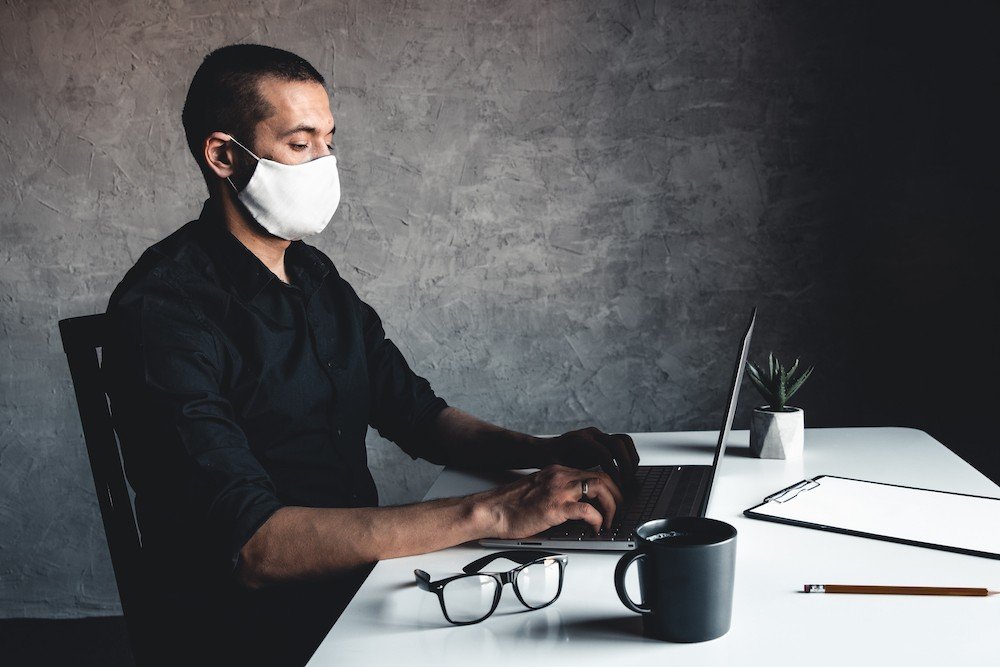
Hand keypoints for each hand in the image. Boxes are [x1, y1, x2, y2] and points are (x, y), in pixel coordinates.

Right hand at [481, 465, 623, 537]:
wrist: (492, 511)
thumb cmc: (510, 505)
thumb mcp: (538, 490)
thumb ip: (558, 492)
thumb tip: (578, 505)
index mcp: (556, 471)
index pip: (592, 472)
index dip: (609, 486)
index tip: (614, 499)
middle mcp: (560, 476)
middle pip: (602, 477)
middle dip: (617, 494)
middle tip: (619, 510)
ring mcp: (558, 491)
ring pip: (600, 489)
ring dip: (612, 506)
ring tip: (610, 520)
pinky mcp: (555, 508)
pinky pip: (588, 510)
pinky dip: (598, 520)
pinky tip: (596, 528)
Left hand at [539, 427, 638, 488]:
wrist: (543, 449)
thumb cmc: (548, 462)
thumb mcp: (557, 470)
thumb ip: (571, 478)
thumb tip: (586, 494)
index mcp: (580, 440)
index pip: (605, 453)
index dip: (613, 471)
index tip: (616, 486)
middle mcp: (590, 434)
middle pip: (619, 443)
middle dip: (626, 464)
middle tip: (625, 483)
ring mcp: (597, 435)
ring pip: (624, 441)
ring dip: (631, 459)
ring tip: (629, 477)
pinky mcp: (602, 439)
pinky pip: (622, 444)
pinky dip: (628, 457)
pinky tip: (625, 472)